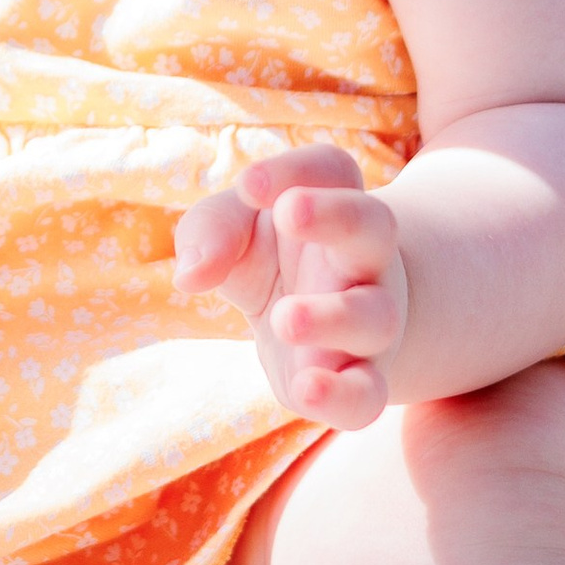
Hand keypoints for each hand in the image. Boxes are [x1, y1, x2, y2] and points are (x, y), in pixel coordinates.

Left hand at [173, 142, 407, 430]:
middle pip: (373, 224)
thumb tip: (190, 274)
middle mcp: (366, 258)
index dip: (292, 169)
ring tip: (283, 318)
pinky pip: (368, 393)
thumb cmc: (271, 257)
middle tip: (291, 211)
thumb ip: (211, 232)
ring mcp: (371, 320)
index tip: (246, 184)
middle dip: (336, 215)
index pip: (330, 169)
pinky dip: (342, 396)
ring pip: (372, 315)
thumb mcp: (234, 229)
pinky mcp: (359, 379)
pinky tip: (306, 390)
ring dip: (332, 316)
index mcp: (335, 204)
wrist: (327, 321)